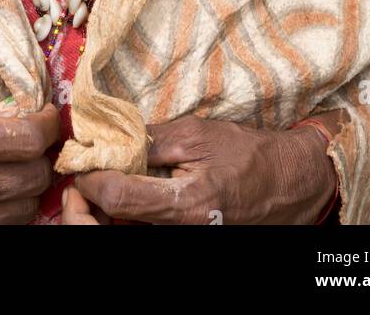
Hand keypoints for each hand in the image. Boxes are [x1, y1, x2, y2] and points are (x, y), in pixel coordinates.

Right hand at [0, 85, 59, 224]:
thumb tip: (7, 110)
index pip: (26, 137)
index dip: (49, 124)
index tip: (49, 116)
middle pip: (32, 176)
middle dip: (41, 156)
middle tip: (33, 141)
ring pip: (20, 210)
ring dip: (26, 187)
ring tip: (15, 168)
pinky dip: (4, 213)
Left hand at [73, 116, 336, 225]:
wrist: (288, 183)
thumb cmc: (247, 154)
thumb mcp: (197, 134)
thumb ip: (150, 139)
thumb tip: (107, 138)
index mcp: (184, 204)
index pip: (117, 195)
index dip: (91, 176)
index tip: (81, 158)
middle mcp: (180, 229)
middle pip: (116, 219)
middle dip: (93, 196)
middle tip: (85, 171)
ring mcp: (181, 235)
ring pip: (128, 224)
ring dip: (109, 200)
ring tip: (108, 172)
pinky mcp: (184, 232)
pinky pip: (146, 223)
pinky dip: (129, 205)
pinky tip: (131, 184)